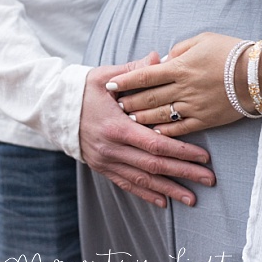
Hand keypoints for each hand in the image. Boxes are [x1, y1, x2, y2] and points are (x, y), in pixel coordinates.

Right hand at [79, 52, 215, 208]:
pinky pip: (126, 184)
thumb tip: (159, 58)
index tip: (204, 157)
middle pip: (153, 166)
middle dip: (183, 174)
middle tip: (208, 180)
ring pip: (142, 180)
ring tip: (192, 198)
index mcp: (116, 127)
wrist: (53, 108)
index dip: (181, 152)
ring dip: (169, 190)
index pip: (155, 144)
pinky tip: (163, 202)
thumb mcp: (105, 76)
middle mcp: (111, 149)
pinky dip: (146, 194)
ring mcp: (105, 161)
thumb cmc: (82, 89)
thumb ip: (134, 71)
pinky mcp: (101, 167)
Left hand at [106, 33, 249, 136]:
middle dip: (128, 102)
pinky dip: (164, 132)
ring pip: (160, 115)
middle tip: (113, 106)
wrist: (261, 74)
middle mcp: (184, 88)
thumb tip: (162, 59)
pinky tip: (152, 133)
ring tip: (128, 118)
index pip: (144, 75)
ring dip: (141, 117)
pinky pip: (180, 129)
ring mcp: (194, 106)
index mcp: (180, 67)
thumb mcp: (203, 40)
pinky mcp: (206, 120)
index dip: (125, 80)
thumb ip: (179, 49)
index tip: (109, 85)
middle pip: (148, 98)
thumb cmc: (232, 52)